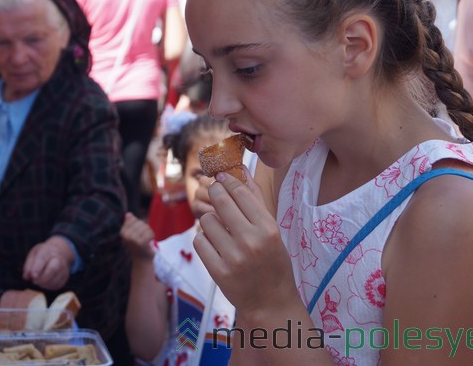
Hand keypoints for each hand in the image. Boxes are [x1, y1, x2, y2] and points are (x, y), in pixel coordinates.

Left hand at [22, 236, 73, 289]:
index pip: (43, 258)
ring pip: (54, 279)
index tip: (32, 275)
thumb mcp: (34, 254)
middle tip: (34, 280)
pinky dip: (48, 286)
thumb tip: (26, 277)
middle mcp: (58, 259)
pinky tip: (44, 282)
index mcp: (48, 251)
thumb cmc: (43, 254)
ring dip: (43, 283)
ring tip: (38, 280)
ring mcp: (63, 269)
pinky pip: (56, 285)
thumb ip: (28, 265)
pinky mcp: (64, 278)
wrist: (60, 253)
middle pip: (52, 268)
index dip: (37, 267)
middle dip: (42, 277)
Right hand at [120, 212, 154, 260]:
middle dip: (144, 228)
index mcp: (123, 232)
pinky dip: (152, 236)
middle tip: (143, 237)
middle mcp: (126, 235)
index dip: (138, 224)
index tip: (137, 232)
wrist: (141, 258)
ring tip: (146, 239)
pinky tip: (149, 241)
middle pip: (140, 222)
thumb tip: (128, 213)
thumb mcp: (132, 232)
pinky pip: (150, 233)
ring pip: (146, 227)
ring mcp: (133, 239)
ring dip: (148, 232)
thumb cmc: (137, 244)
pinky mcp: (141, 242)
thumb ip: (130, 223)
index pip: (133, 219)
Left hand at [193, 171, 298, 317]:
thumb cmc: (273, 262)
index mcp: (268, 229)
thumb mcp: (272, 231)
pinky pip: (199, 240)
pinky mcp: (217, 271)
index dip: (227, 181)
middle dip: (214, 192)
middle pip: (220, 201)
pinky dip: (204, 239)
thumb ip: (255, 201)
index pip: (241, 193)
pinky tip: (214, 244)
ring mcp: (233, 258)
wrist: (270, 302)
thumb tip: (241, 169)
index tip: (221, 177)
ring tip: (219, 228)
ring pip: (206, 220)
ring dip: (210, 220)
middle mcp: (251, 242)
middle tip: (215, 192)